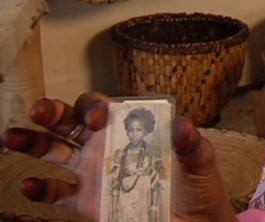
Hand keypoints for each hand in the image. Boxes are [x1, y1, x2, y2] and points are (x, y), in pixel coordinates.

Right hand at [0, 94, 237, 221]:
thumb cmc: (199, 186)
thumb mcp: (201, 161)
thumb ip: (192, 144)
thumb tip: (183, 126)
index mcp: (131, 129)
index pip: (104, 108)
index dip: (97, 107)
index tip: (101, 118)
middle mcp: (107, 145)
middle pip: (71, 122)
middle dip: (54, 112)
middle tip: (40, 110)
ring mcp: (93, 172)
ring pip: (54, 151)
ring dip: (32, 141)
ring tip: (10, 136)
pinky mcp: (87, 202)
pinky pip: (56, 192)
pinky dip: (39, 188)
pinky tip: (28, 184)